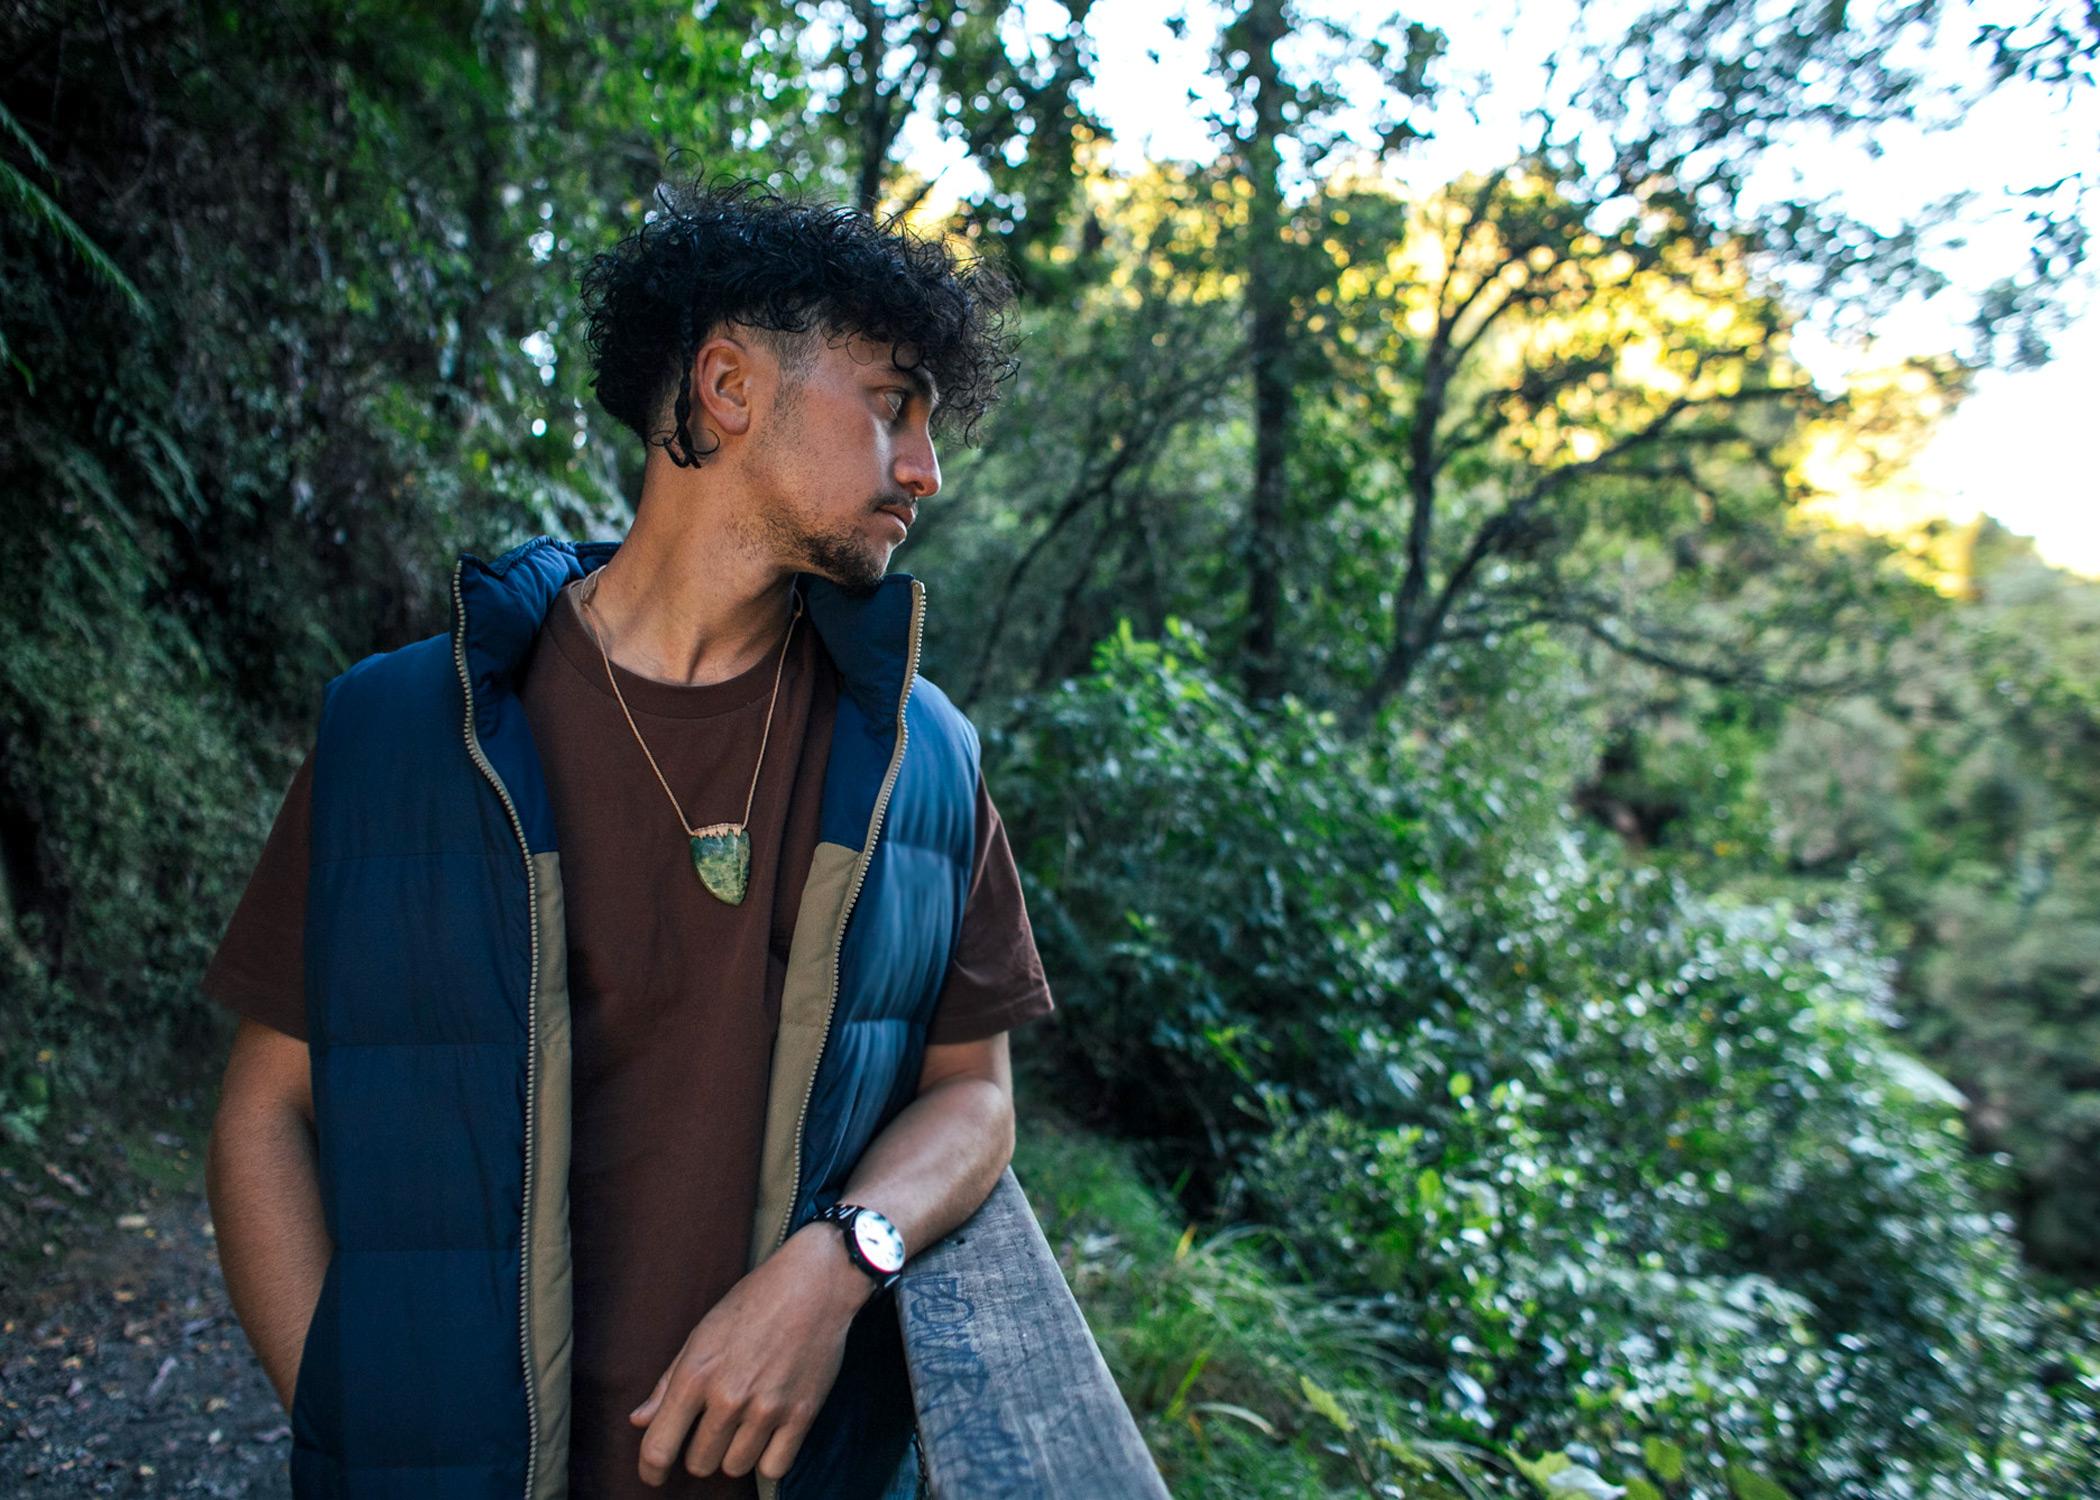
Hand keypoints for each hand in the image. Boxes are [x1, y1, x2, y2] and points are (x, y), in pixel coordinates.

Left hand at [629, 1223, 873, 1485]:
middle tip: (713, 1428)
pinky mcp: (801, 1414)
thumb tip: (639, 1421)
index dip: (650, 1470)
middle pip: (699, 1463)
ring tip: (743, 1426)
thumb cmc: (753, 1302)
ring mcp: (767, 1408)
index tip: (653, 1475)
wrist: (814, 1284)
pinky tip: (768, 1436)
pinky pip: (774, 1467)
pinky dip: (768, 1458)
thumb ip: (668, 1382)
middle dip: (701, 1451)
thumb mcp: (702, 1333)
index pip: (658, 1447)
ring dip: (734, 1454)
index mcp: (696, 1375)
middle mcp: (728, 1396)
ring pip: (735, 1468)